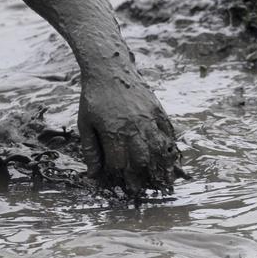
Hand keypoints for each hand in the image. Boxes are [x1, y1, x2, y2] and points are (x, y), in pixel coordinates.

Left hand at [77, 73, 182, 194]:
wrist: (108, 69)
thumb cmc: (93, 97)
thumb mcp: (85, 123)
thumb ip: (90, 150)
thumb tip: (92, 174)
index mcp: (113, 132)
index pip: (120, 163)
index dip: (121, 177)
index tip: (122, 186)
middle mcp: (133, 127)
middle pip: (142, 160)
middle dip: (142, 177)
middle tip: (143, 188)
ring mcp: (148, 119)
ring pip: (159, 149)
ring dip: (162, 166)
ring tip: (164, 180)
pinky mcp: (158, 110)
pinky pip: (169, 132)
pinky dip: (170, 147)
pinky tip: (171, 157)